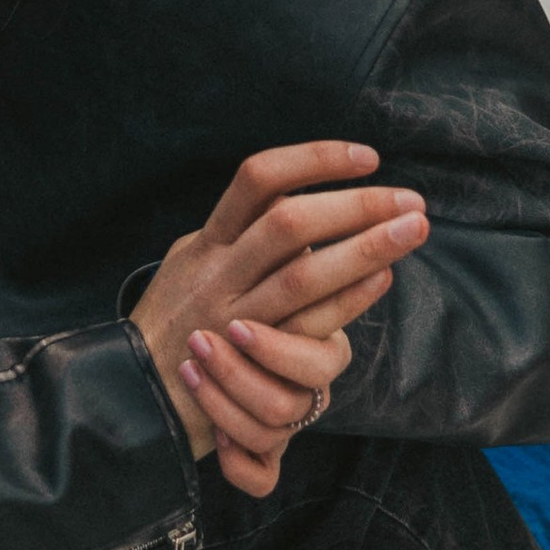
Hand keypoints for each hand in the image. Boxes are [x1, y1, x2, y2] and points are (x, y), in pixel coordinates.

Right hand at [129, 142, 427, 497]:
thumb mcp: (193, 261)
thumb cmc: (176, 319)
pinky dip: (351, 298)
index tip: (367, 156)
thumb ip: (238, 233)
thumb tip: (296, 196)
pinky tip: (384, 277)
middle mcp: (217, 272)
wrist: (136, 393)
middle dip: (355, 204)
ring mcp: (231, 316)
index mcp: (208, 240)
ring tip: (413, 229)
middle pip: (288, 223)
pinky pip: (306, 327)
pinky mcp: (249, 360)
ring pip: (303, 276)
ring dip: (365, 248)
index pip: (259, 178)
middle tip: (410, 199)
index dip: (314, 160)